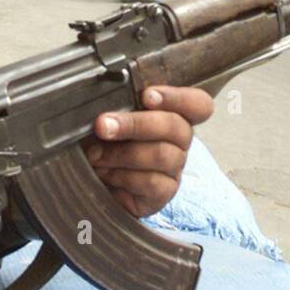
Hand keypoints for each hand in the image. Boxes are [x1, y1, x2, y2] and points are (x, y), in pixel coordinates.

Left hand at [81, 85, 214, 217]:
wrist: (91, 183)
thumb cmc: (102, 143)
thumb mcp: (108, 120)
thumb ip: (114, 107)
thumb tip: (105, 100)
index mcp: (172, 114)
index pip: (198, 104)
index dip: (178, 98)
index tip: (146, 95)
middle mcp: (179, 141)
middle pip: (176, 126)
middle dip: (135, 124)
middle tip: (102, 125)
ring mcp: (174, 168)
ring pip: (162, 155)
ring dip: (122, 153)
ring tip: (95, 155)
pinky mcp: (164, 193)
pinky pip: (151, 182)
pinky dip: (123, 176)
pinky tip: (106, 174)